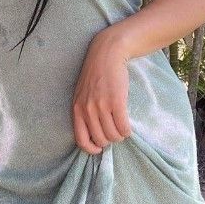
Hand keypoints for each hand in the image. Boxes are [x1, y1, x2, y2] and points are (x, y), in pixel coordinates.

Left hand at [72, 32, 131, 154]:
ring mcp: (102, 106)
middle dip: (109, 140)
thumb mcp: (82, 93)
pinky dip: (127, 131)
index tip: (99, 148)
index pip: (81, 140)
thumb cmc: (96, 74)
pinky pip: (124, 128)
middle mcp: (88, 110)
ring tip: (121, 127)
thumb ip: (84, 111)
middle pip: (101, 140)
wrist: (106, 54)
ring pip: (114, 136)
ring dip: (119, 135)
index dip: (91, 149)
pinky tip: (127, 125)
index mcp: (77, 109)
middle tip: (114, 131)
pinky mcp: (116, 102)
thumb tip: (93, 134)